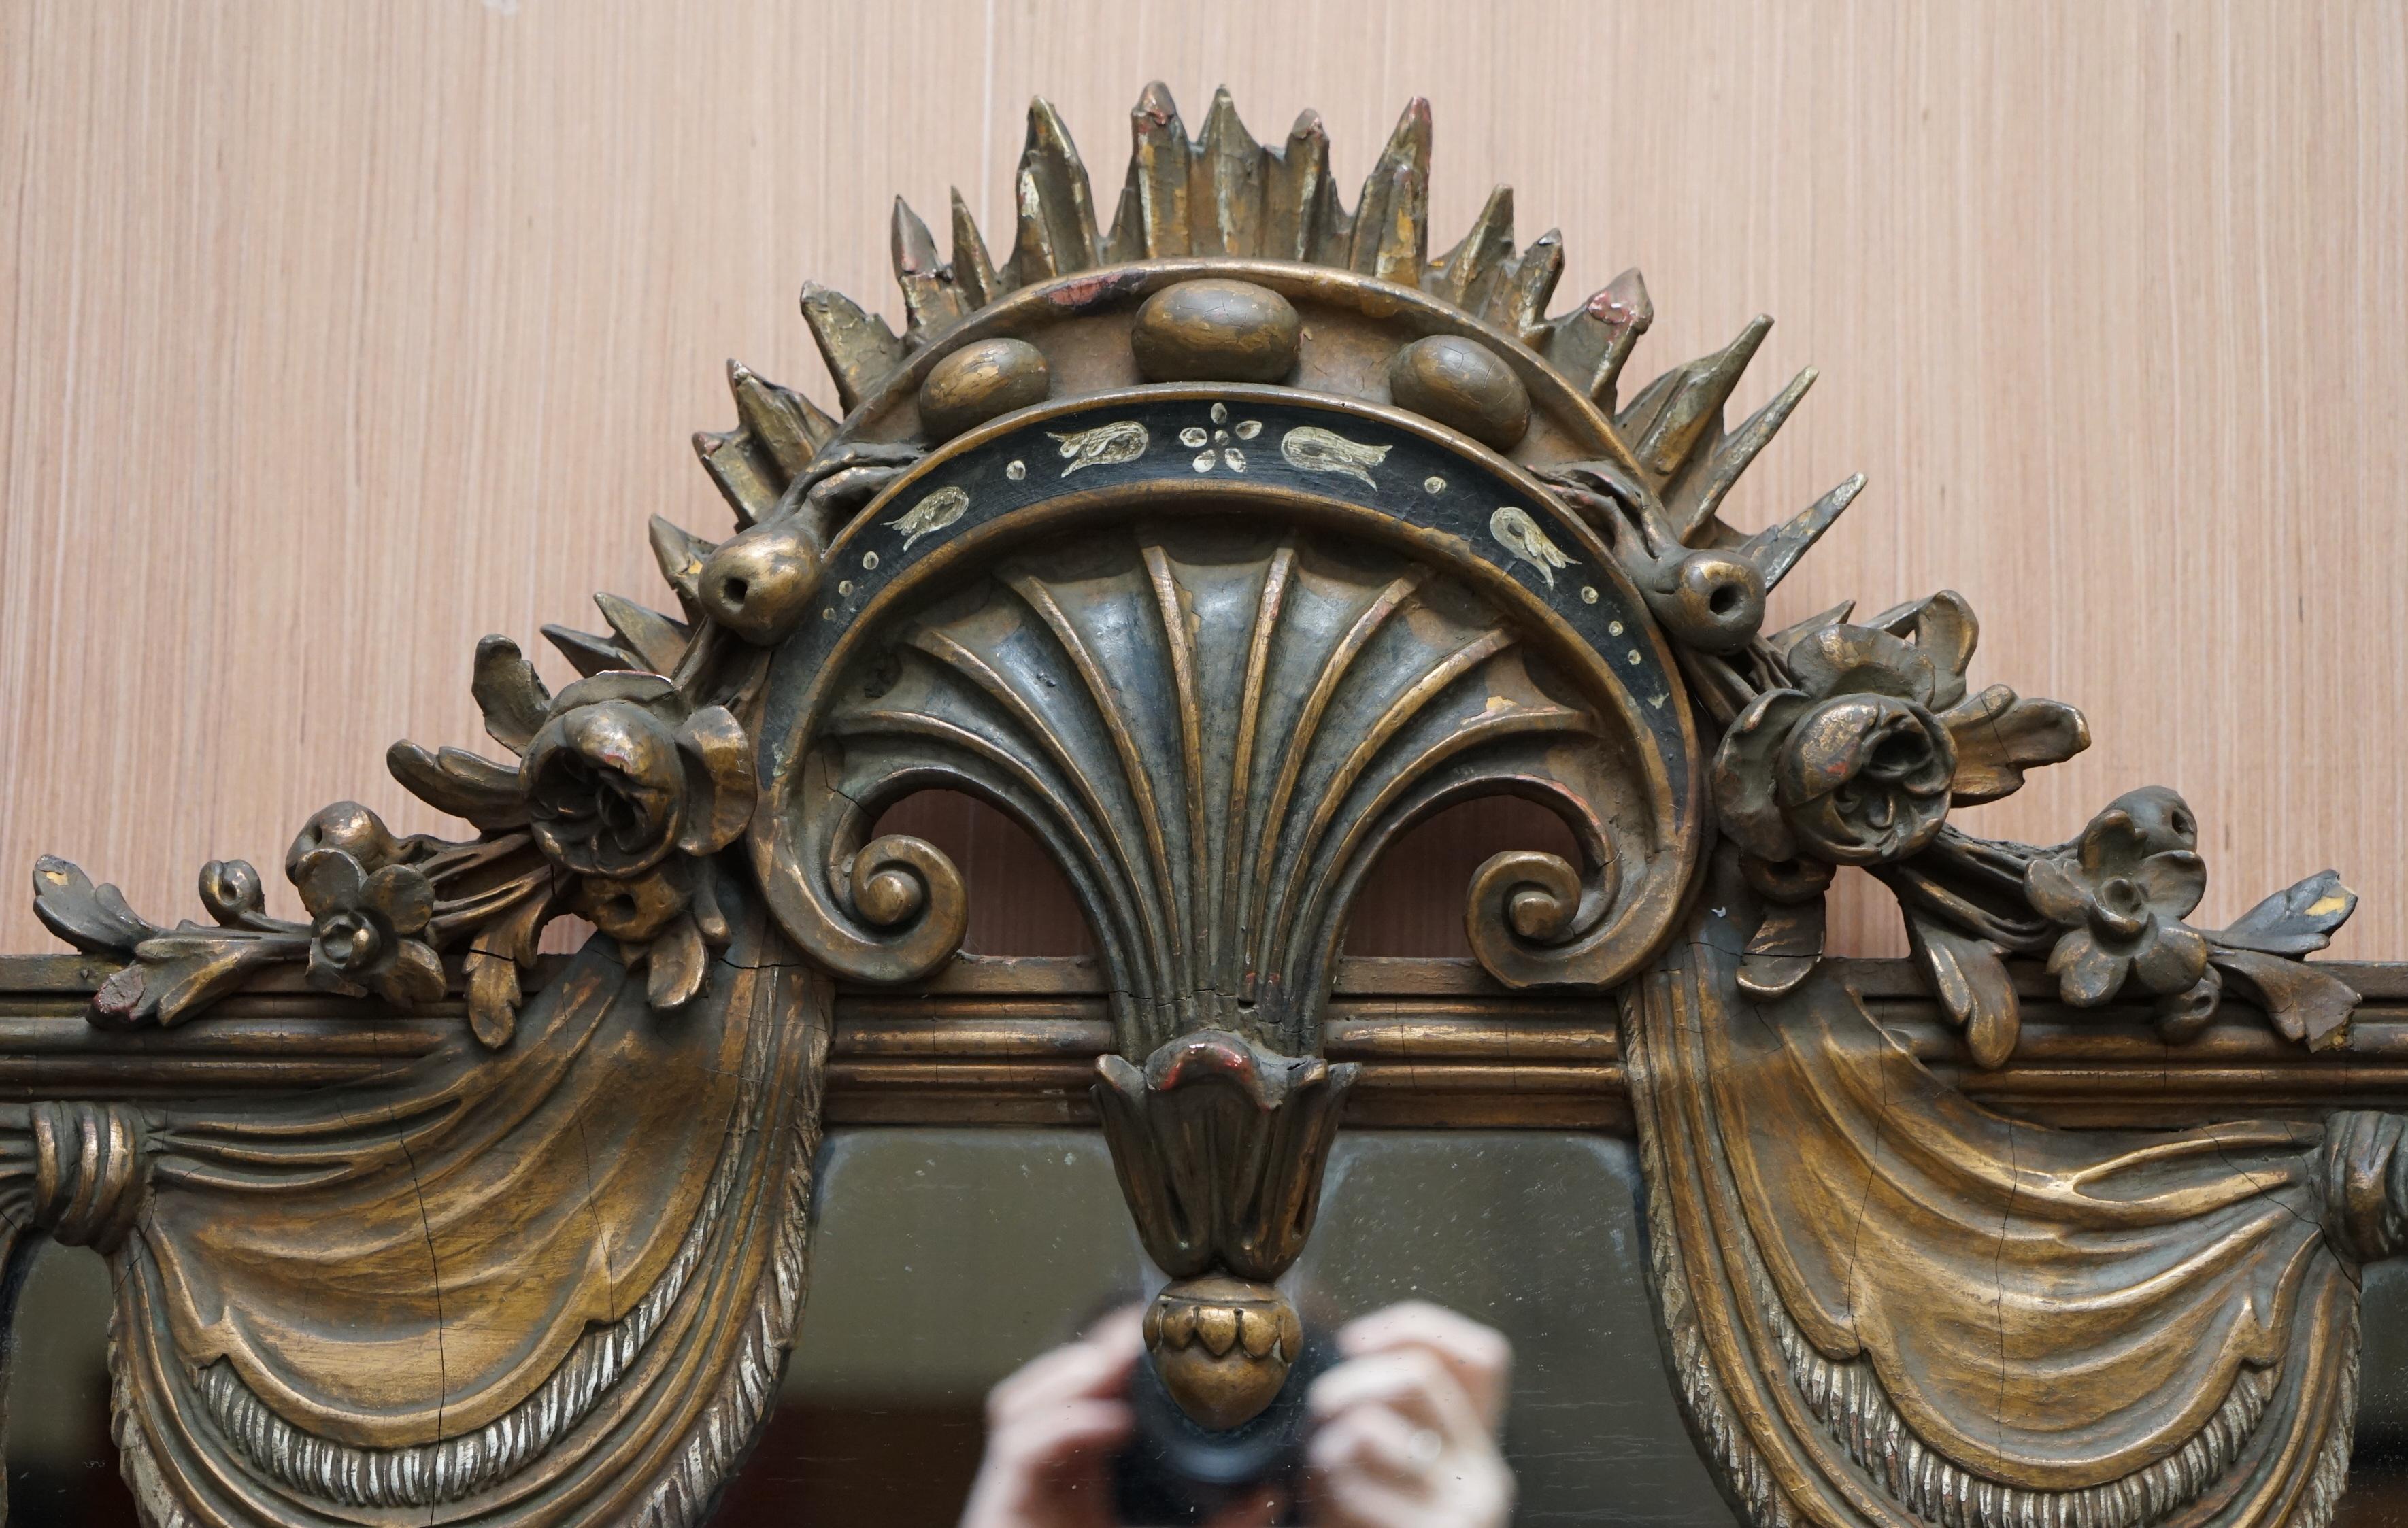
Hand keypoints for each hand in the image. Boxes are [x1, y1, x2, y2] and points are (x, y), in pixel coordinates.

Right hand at [960, 1306, 1282, 1527]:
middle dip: (1090, 1356)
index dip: (1114, 1358)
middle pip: (1046, 1391)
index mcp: (1079, 1485)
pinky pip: (1018, 1453)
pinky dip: (1062, 1427)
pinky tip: (1110, 1423)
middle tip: (1141, 1333)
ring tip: (1120, 1361)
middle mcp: (1041, 1484)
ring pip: (1018, 1408)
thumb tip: (1269, 1493)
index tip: (1162, 1334)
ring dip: (1069, 1377)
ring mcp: (1013, 1496)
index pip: (1085, 1400)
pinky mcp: (994, 1513)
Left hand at [1304, 1301, 1514, 1527]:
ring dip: (1326, 1441)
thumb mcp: (1384, 1470)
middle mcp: (1486, 1474)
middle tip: (1320, 1410)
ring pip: (1372, 1424)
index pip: (1485, 1357)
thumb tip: (1355, 1345)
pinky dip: (1323, 1489)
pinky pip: (1353, 1483)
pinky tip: (1327, 1512)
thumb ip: (1385, 1413)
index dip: (1415, 1328)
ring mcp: (1467, 1509)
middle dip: (1350, 1377)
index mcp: (1476, 1447)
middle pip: (1420, 1372)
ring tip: (1321, 1474)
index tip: (1356, 1341)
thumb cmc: (1373, 1527)